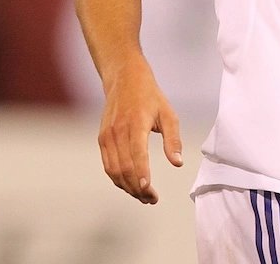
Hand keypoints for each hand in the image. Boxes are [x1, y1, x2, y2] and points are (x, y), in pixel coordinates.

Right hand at [97, 57, 182, 203]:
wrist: (124, 80)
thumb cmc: (151, 97)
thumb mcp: (168, 114)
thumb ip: (173, 139)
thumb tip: (177, 163)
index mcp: (135, 125)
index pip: (136, 156)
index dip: (142, 175)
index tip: (149, 191)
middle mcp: (117, 132)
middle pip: (124, 169)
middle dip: (137, 188)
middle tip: (152, 199)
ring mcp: (106, 137)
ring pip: (113, 171)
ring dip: (128, 187)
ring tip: (144, 196)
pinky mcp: (102, 140)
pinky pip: (108, 165)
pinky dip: (118, 179)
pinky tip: (132, 185)